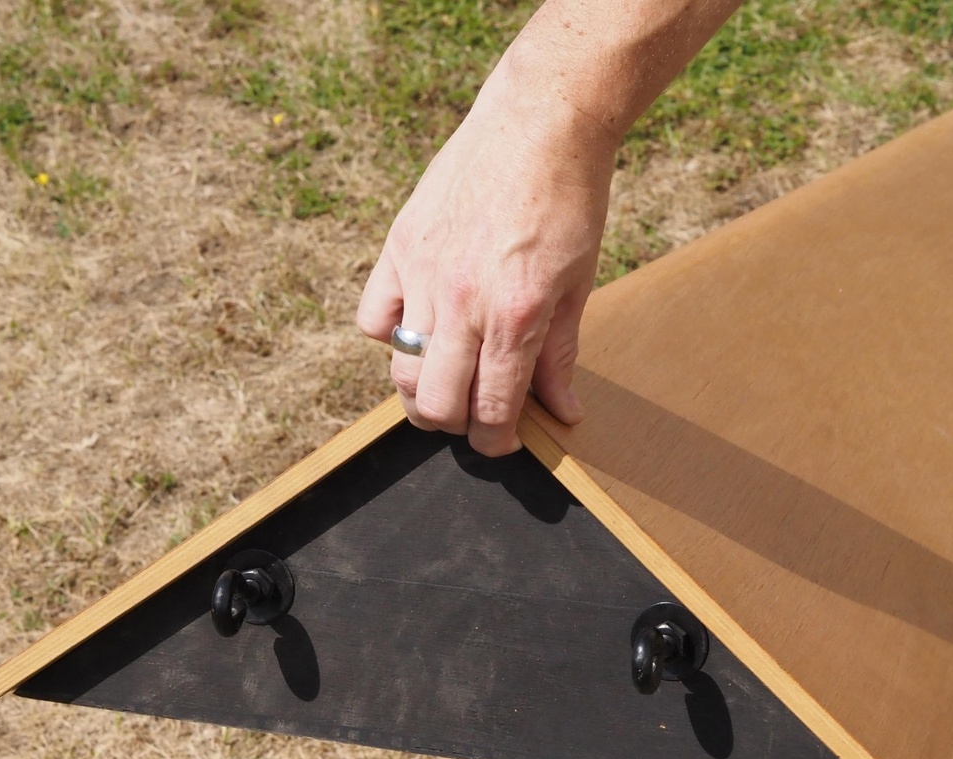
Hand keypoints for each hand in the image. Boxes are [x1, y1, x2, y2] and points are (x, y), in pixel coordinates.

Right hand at [357, 55, 615, 455]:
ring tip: (444, 379)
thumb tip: (564, 413)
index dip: (494, 441)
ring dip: (421, 391)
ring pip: (401, 371)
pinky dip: (391, 337)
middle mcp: (463, 305)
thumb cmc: (569, 204)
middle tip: (473, 413)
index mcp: (516, 318)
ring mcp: (424, 277)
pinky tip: (417, 327)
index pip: (490, 410)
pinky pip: (374, 321)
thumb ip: (561, 357)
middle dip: (456, 425)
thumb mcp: (578, 287)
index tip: (500, 440)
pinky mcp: (399, 250)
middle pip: (436, 404)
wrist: (541, 124)